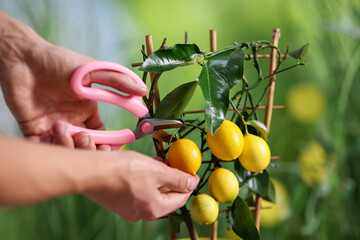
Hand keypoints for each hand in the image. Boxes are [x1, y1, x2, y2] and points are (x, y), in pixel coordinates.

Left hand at [0, 12, 146, 147]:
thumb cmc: (59, 61)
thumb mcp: (93, 70)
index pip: (103, 133)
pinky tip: (49, 136)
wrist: (23, 58)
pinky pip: (44, 149)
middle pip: (86, 146)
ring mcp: (53, 126)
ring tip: (62, 129)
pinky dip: (48, 149)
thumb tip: (142, 93)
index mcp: (87, 110)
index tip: (113, 148)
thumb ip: (118, 81)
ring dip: (68, 147)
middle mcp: (72, 121)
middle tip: (86, 140)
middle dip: (89, 149)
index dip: (109, 143)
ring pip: (67, 150)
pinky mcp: (34, 129)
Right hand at [83, 150, 199, 221]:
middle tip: (174, 164)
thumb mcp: (157, 171)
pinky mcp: (116, 202)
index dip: (188, 185)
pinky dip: (143, 180)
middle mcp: (141, 214)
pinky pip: (136, 192)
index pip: (180, 199)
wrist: (90, 172)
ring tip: (158, 162)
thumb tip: (191, 183)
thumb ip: (176, 179)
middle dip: (171, 180)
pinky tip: (141, 167)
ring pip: (150, 193)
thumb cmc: (123, 171)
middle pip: (165, 197)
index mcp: (154, 209)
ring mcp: (127, 209)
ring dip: (157, 178)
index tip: (192, 173)